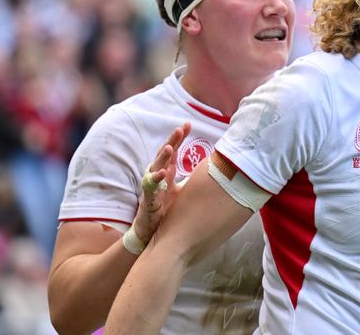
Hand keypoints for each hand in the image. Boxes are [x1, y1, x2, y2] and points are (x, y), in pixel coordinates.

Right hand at [130, 122, 190, 244]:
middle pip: (163, 156)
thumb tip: (211, 169)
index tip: (187, 124)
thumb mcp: (181, 192)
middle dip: (171, 142)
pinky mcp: (148, 201)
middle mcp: (157, 178)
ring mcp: (152, 189)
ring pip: (155, 168)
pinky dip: (155, 180)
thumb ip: (190, 179)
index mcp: (166, 174)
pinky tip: (161, 173)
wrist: (151, 235)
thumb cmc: (166, 211)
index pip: (172, 152)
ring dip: (162, 157)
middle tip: (179, 129)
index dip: (178, 138)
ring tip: (170, 148)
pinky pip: (150, 189)